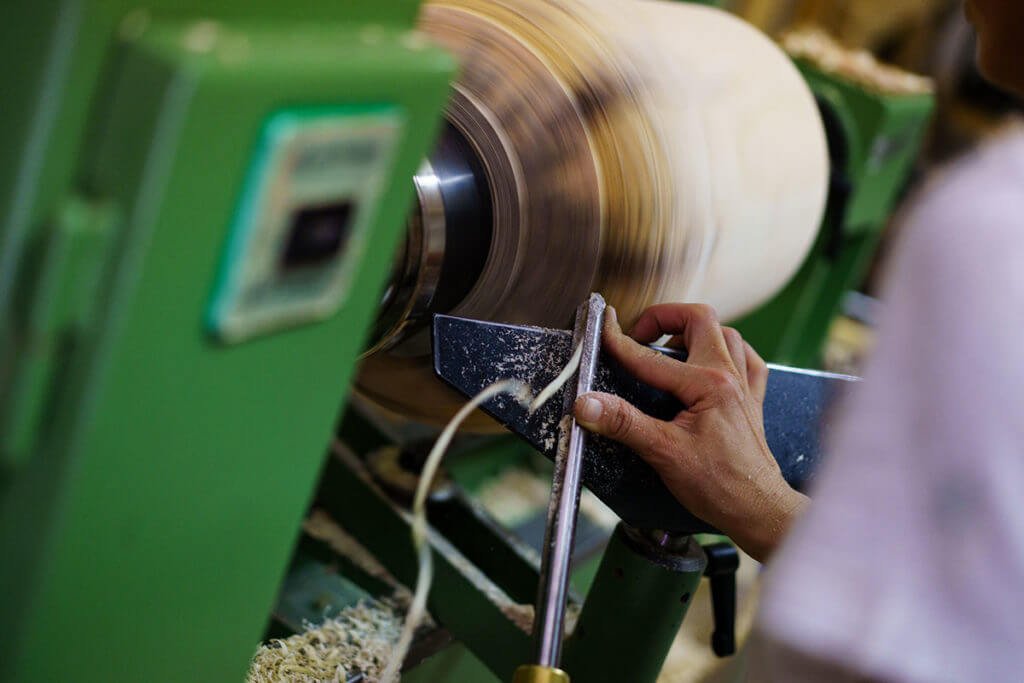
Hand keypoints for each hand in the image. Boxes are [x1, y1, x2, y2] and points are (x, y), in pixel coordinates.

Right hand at [573, 304, 807, 561]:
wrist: (758, 511)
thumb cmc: (718, 485)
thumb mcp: (663, 452)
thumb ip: (623, 423)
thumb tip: (586, 403)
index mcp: (708, 384)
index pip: (651, 357)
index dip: (619, 342)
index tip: (601, 330)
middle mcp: (730, 376)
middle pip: (700, 319)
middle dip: (665, 318)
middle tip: (639, 334)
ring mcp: (745, 386)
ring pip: (725, 335)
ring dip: (695, 332)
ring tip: (668, 347)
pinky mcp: (752, 401)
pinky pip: (746, 360)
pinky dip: (727, 352)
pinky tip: (712, 363)